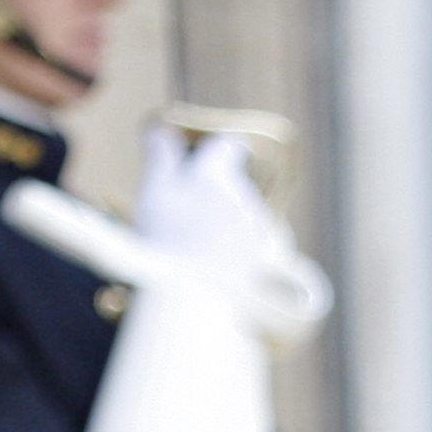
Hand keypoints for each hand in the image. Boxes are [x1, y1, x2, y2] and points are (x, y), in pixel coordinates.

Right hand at [134, 126, 278, 286]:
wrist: (195, 301)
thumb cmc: (166, 244)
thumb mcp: (154, 194)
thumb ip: (162, 158)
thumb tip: (164, 130)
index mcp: (215, 176)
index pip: (228, 146)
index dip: (224, 146)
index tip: (222, 149)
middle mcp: (245, 197)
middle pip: (236, 188)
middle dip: (220, 198)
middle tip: (195, 223)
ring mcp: (263, 230)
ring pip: (250, 218)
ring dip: (235, 227)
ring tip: (209, 254)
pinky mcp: (276, 261)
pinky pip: (266, 247)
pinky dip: (252, 252)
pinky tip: (232, 269)